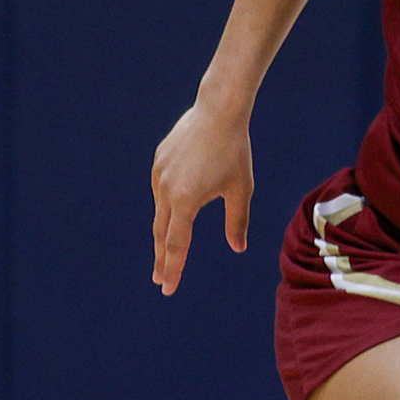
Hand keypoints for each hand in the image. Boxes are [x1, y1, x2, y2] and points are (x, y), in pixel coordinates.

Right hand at [151, 99, 255, 295]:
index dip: (173, 268)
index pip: (176, 244)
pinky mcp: (158, 162)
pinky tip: (177, 204)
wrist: (217, 112)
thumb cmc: (234, 152)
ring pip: (161, 210)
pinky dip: (168, 203)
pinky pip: (161, 190)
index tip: (166, 287)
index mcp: (186, 202)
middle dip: (162, 258)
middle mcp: (166, 191)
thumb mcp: (241, 189)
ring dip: (166, 229)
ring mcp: (158, 175)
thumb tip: (237, 248)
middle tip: (159, 278)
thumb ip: (237, 221)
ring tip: (169, 245)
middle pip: (162, 233)